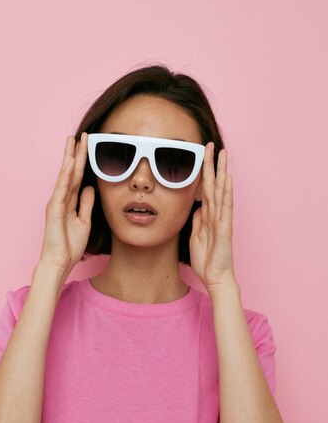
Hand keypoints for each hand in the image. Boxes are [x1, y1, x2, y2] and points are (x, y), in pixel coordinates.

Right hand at [38, 132, 94, 272]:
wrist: (59, 262)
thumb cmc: (69, 246)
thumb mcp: (84, 221)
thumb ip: (86, 203)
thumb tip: (90, 187)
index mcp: (68, 201)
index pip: (77, 176)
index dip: (82, 160)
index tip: (88, 144)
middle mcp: (61, 199)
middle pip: (70, 171)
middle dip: (76, 153)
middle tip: (83, 135)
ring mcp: (56, 203)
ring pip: (65, 176)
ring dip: (70, 158)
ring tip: (74, 141)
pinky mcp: (53, 210)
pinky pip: (61, 190)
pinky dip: (65, 176)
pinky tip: (70, 164)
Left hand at [189, 142, 236, 294]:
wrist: (216, 278)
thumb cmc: (207, 261)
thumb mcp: (196, 237)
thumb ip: (197, 222)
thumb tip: (197, 208)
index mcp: (209, 216)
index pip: (206, 189)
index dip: (203, 172)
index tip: (202, 154)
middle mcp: (217, 214)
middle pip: (214, 184)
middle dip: (212, 164)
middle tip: (211, 144)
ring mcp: (222, 220)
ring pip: (221, 191)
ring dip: (222, 172)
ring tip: (223, 154)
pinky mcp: (224, 229)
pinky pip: (226, 207)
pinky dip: (227, 192)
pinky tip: (227, 178)